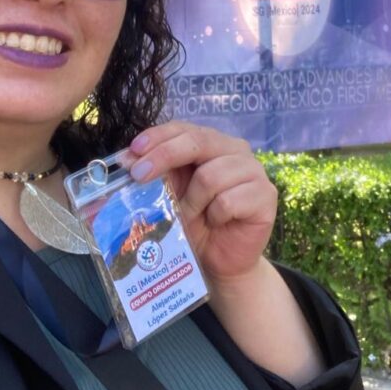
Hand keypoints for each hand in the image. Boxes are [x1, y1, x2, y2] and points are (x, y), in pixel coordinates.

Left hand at [125, 122, 277, 283]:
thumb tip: (124, 161)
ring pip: (211, 176)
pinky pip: (228, 201)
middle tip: (139, 176)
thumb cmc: (195, 224)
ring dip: (192, 202)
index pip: (184, 129)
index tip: (133, 152)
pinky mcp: (265, 195)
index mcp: (211, 143)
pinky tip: (216, 223)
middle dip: (164, 156)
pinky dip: (215, 216)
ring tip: (189, 217)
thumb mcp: (169, 195)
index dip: (158, 137)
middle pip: (198, 142)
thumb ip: (153, 176)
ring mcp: (254, 171)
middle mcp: (235, 150)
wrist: (222, 261)